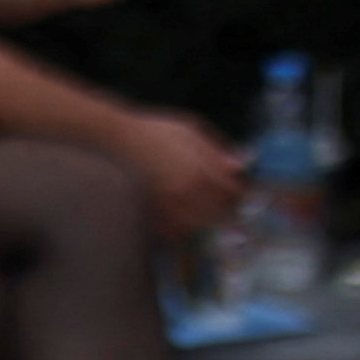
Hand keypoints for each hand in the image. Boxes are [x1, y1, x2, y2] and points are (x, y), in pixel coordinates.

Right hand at [111, 108, 248, 237]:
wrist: (118, 137)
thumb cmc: (155, 130)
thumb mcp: (190, 130)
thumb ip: (217, 150)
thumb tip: (242, 166)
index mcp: (201, 170)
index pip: (233, 192)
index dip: (241, 192)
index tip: (240, 189)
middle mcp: (188, 192)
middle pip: (221, 212)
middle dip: (228, 207)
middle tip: (226, 201)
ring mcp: (170, 205)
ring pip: (201, 224)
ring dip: (209, 219)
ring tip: (207, 210)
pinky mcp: (154, 212)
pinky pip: (176, 230)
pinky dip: (185, 227)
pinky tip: (185, 217)